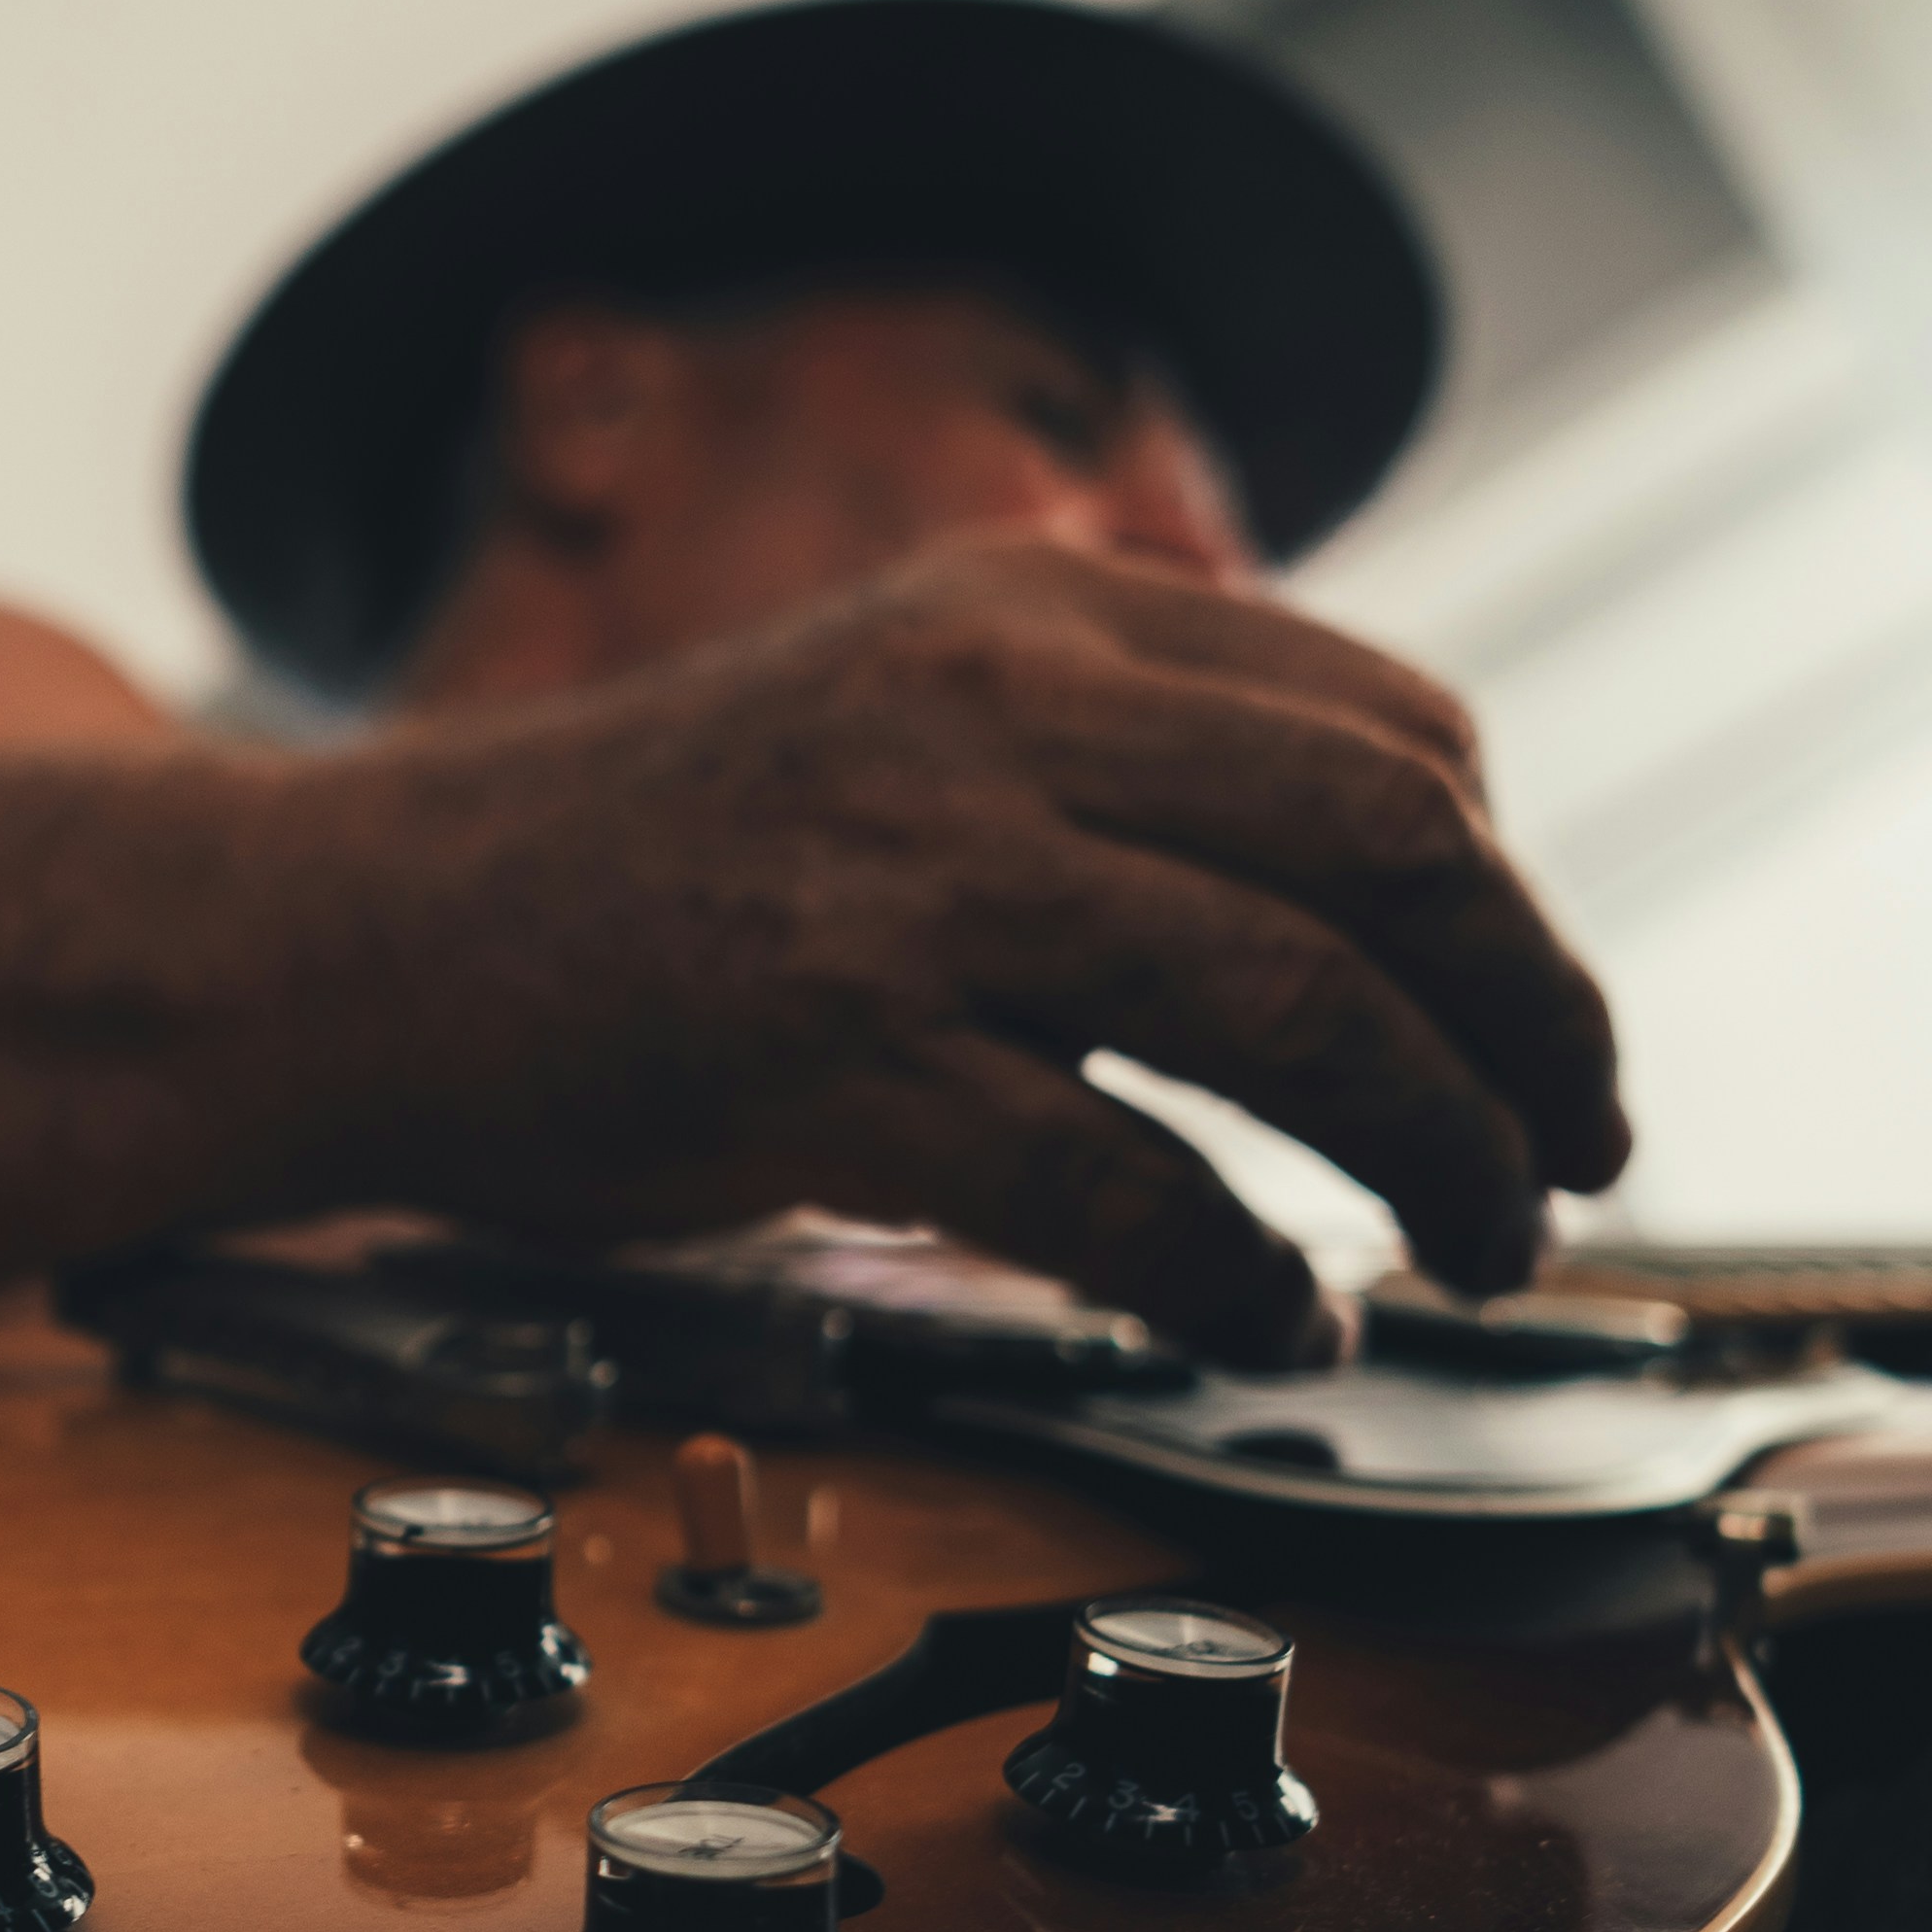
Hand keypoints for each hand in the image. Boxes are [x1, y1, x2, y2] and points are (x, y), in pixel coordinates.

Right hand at [267, 536, 1626, 1364]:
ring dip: (1435, 1155)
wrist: (359, 934)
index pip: (1388, 723)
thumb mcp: (887, 716)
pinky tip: (1267, 1318)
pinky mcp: (833, 1055)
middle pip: (1392, 850)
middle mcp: (994, 712)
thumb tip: (1357, 899)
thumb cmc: (629, 868)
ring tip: (1465, 1249)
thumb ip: (1098, 756)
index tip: (1529, 1013)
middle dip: (1536, 1024)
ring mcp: (914, 880)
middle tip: (1571, 1153)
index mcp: (1032, 612)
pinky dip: (1237, 1275)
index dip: (1508, 889)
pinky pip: (1121, 1184)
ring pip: (1299, 1011)